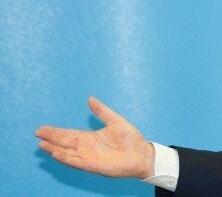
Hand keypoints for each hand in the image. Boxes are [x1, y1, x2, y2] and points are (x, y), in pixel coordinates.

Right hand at [35, 96, 154, 178]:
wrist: (142, 153)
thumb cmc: (131, 139)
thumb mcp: (115, 120)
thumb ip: (102, 111)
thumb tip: (90, 99)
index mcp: (91, 138)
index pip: (69, 134)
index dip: (56, 132)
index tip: (43, 128)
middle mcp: (87, 148)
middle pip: (65, 143)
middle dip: (51, 139)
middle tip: (37, 134)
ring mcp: (89, 157)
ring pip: (67, 153)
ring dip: (55, 149)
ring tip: (42, 145)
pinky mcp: (94, 165)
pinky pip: (77, 162)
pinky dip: (66, 158)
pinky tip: (57, 154)